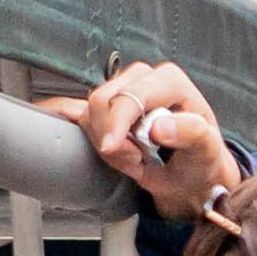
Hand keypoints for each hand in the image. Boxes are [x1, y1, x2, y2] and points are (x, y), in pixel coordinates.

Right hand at [48, 60, 239, 221]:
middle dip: (113, 139)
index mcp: (169, 80)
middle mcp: (143, 79)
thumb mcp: (207, 149)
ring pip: (88, 113)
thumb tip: (158, 127)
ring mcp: (122, 92)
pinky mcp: (106, 108)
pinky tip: (49, 116)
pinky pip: (73, 106)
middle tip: (137, 161)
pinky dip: (61, 114)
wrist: (191, 176)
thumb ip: (190, 133)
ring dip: (105, 144)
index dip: (117, 123)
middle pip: (102, 101)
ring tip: (132, 158)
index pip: (129, 95)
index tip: (113, 150)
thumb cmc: (201, 160)